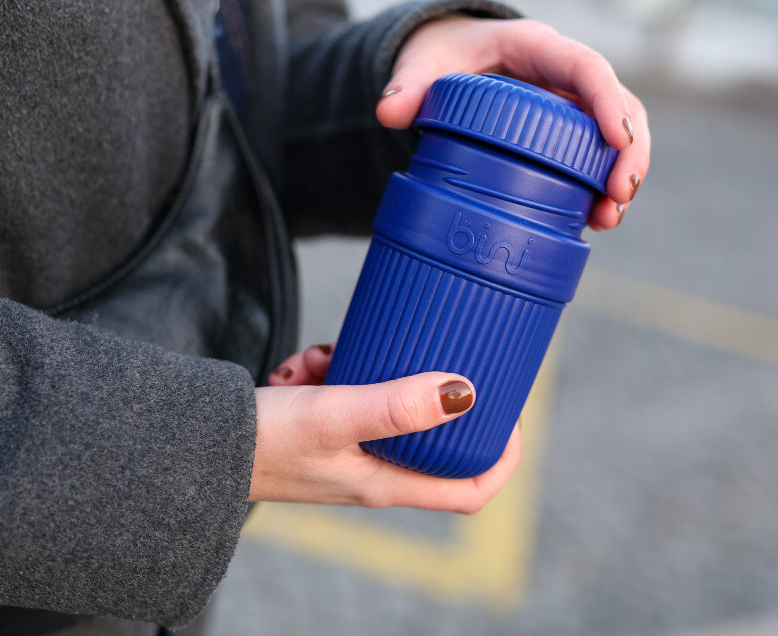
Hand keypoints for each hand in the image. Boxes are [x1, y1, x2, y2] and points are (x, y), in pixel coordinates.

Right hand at [249, 344, 521, 512]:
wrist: (198, 447)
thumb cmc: (264, 442)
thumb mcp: (335, 415)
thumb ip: (397, 405)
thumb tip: (466, 392)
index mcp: (388, 482)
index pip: (470, 490)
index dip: (503, 457)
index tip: (511, 410)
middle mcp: (375, 469)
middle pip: (430, 432)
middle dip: (420, 388)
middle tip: (409, 354)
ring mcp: (349, 447)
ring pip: (383, 398)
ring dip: (362, 368)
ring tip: (321, 358)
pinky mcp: (326, 426)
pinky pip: (347, 387)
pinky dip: (331, 367)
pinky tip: (303, 364)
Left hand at [377, 16, 650, 230]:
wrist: (448, 59)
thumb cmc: (442, 54)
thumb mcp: (423, 62)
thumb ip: (407, 82)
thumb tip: (388, 112)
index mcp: (537, 48)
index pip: (587, 68)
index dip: (608, 102)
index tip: (617, 140)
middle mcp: (564, 75)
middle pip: (619, 105)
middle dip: (628, 152)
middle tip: (616, 198)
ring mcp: (569, 105)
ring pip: (616, 134)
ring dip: (620, 176)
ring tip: (608, 219)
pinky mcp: (563, 133)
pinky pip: (596, 155)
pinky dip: (599, 186)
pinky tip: (595, 219)